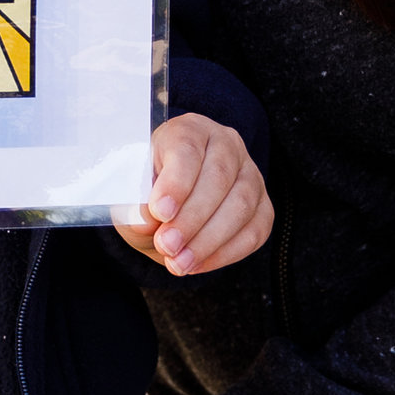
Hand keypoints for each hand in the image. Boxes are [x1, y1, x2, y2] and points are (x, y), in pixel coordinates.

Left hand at [113, 113, 272, 278]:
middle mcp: (226, 144)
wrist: (168, 205)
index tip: (160, 212)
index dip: (176, 183)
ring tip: (178, 262)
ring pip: (240, 206)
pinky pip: (254, 231)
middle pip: (219, 179)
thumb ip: (136, 204)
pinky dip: (225, 253)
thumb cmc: (148, 190)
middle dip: (192, 219)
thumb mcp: (131, 192)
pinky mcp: (263, 206)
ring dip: (208, 241)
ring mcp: (250, 175)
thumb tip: (146, 223)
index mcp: (189, 130)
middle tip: (167, 246)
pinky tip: (197, 264)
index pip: (188, 149)